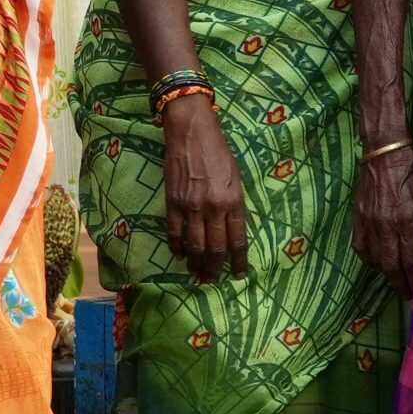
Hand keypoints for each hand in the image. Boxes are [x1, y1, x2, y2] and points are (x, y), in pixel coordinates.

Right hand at [162, 100, 248, 284]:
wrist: (192, 133)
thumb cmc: (219, 152)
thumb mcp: (236, 177)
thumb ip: (235, 204)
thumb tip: (233, 229)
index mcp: (234, 202)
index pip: (238, 240)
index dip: (239, 261)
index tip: (240, 274)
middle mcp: (214, 208)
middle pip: (215, 249)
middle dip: (215, 269)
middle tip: (213, 280)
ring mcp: (191, 207)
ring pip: (195, 246)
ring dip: (196, 263)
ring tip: (197, 274)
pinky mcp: (172, 202)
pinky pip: (174, 232)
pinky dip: (177, 247)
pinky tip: (180, 255)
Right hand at [354, 147, 412, 292]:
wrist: (384, 149)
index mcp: (406, 219)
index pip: (410, 259)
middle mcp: (385, 225)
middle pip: (391, 265)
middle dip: (400, 283)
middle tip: (407, 295)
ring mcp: (369, 222)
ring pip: (375, 258)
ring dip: (385, 273)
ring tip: (394, 281)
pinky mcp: (358, 216)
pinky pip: (360, 246)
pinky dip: (369, 258)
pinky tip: (376, 262)